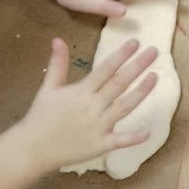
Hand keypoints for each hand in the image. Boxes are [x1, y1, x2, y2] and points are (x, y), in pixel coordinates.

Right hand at [17, 37, 157, 174]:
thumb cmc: (41, 116)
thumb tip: (58, 39)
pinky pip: (119, 141)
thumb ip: (58, 64)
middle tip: (154, 52)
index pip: (105, 69)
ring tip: (156, 77)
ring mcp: (98, 126)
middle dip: (137, 66)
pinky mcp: (99, 145)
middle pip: (119, 83)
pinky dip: (133, 137)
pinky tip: (148, 131)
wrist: (32, 148)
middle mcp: (92, 106)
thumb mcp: (48, 87)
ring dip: (141, 92)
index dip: (121, 55)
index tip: (136, 42)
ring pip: (124, 107)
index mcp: (81, 91)